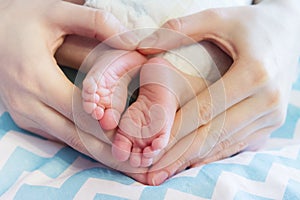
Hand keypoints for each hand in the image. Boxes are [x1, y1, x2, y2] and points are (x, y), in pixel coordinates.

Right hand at [0, 0, 135, 155]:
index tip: (136, 135)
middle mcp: (26, 103)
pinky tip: (103, 144)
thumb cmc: (22, 19)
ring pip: (67, 140)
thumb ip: (96, 22)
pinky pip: (58, 136)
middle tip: (137, 157)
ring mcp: (23, 114)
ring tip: (126, 156)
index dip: (110, 125)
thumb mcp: (56, 11)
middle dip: (109, 148)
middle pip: (76, 135)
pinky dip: (82, 142)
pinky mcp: (24, 118)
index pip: (81, 113)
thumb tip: (132, 39)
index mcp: (36, 78)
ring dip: (97, 149)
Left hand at [138, 0, 299, 184]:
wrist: (290, 32)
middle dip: (179, 154)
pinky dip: (211, 154)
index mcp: (254, 73)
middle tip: (152, 171)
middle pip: (214, 134)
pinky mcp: (271, 122)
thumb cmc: (250, 24)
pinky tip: (190, 163)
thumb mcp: (218, 18)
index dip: (176, 130)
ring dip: (193, 159)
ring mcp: (272, 115)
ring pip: (225, 144)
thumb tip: (143, 46)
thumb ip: (181, 29)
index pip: (205, 110)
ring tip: (165, 171)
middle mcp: (268, 100)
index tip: (151, 145)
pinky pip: (237, 144)